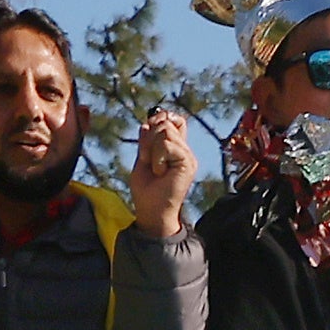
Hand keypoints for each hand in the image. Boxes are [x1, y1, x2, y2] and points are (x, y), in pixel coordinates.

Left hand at [128, 109, 197, 236]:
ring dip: (152, 149)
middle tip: (148, 160)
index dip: (160, 118)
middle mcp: (184, 150)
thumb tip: (146, 123)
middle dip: (149, 138)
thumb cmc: (146, 191)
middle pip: (166, 122)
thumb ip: (146, 141)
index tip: (148, 130)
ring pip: (165, 131)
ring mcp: (187, 156)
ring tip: (155, 168)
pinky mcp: (187, 163)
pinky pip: (166, 144)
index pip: (174, 120)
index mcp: (175, 148)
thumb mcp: (142, 159)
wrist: (152, 212)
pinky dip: (156, 157)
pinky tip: (160, 172)